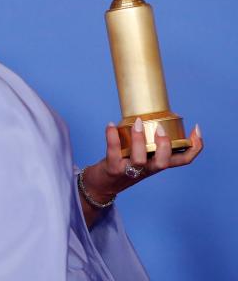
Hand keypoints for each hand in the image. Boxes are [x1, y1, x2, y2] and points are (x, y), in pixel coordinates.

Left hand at [83, 118, 203, 201]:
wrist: (102, 185)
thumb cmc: (123, 164)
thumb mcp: (141, 154)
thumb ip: (148, 140)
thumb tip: (150, 113)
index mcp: (157, 163)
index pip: (183, 160)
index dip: (195, 147)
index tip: (196, 129)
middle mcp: (147, 169)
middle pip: (163, 163)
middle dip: (165, 145)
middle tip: (160, 128)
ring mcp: (129, 170)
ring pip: (140, 160)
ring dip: (139, 140)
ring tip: (137, 122)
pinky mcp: (112, 169)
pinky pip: (113, 152)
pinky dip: (111, 137)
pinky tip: (111, 124)